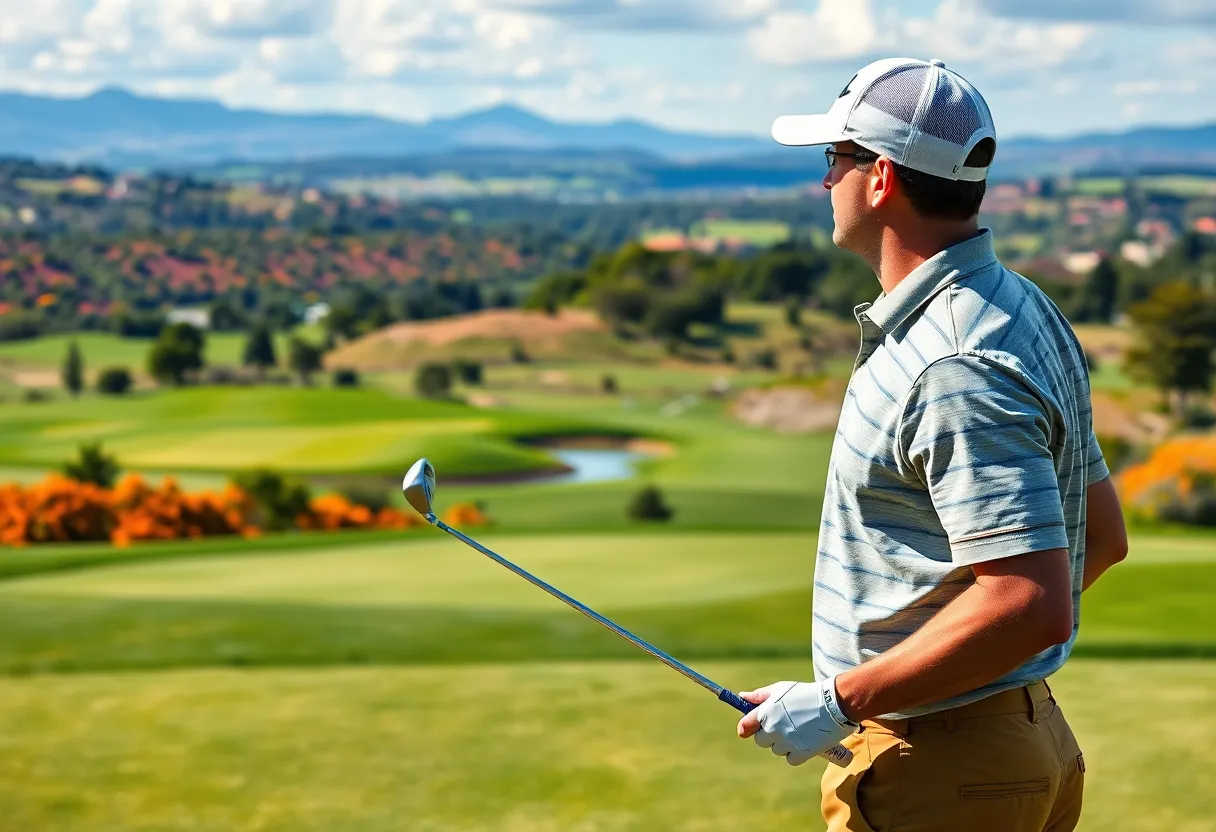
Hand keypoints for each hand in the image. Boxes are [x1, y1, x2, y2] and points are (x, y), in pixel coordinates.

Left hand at [736, 678, 855, 765]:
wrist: (835, 705)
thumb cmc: (806, 694)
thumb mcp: (781, 689)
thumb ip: (760, 695)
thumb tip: (742, 697)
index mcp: (765, 712)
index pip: (745, 726)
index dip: (747, 727)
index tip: (750, 728)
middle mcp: (773, 729)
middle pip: (761, 740)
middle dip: (768, 734)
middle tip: (783, 725)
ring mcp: (786, 742)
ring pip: (776, 749)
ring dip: (783, 743)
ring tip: (798, 729)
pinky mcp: (800, 753)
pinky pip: (790, 758)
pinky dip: (795, 753)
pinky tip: (804, 740)